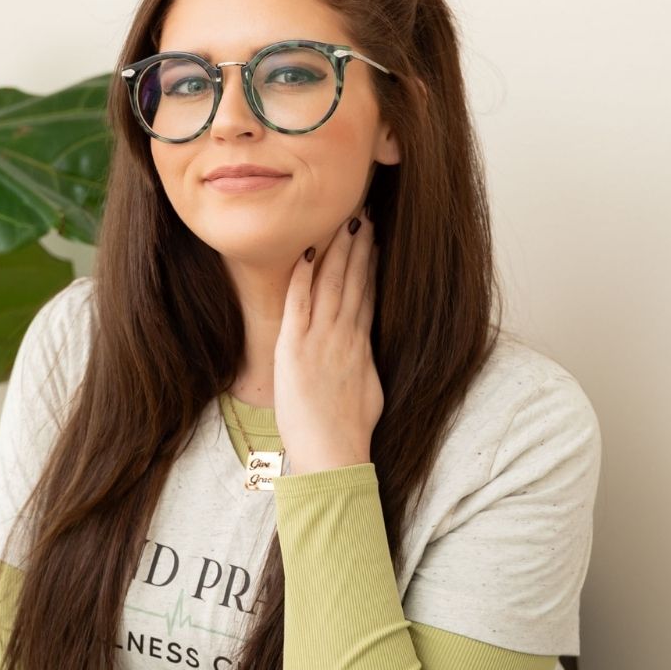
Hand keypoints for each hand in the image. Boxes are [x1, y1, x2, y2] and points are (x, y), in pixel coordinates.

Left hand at [274, 209, 382, 474]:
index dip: (370, 264)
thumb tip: (361, 354)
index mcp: (361, 346)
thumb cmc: (350, 432)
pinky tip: (305, 253)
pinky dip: (302, 277)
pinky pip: (299, 304)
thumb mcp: (368, 392)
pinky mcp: (296, 349)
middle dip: (357, 246)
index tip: (374, 239)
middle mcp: (344, 337)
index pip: (367, 294)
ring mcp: (321, 340)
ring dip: (335, 251)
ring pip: (330, 284)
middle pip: (353, 281)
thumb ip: (362, 365)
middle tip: (362, 215)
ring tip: (342, 222)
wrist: (335, 454)